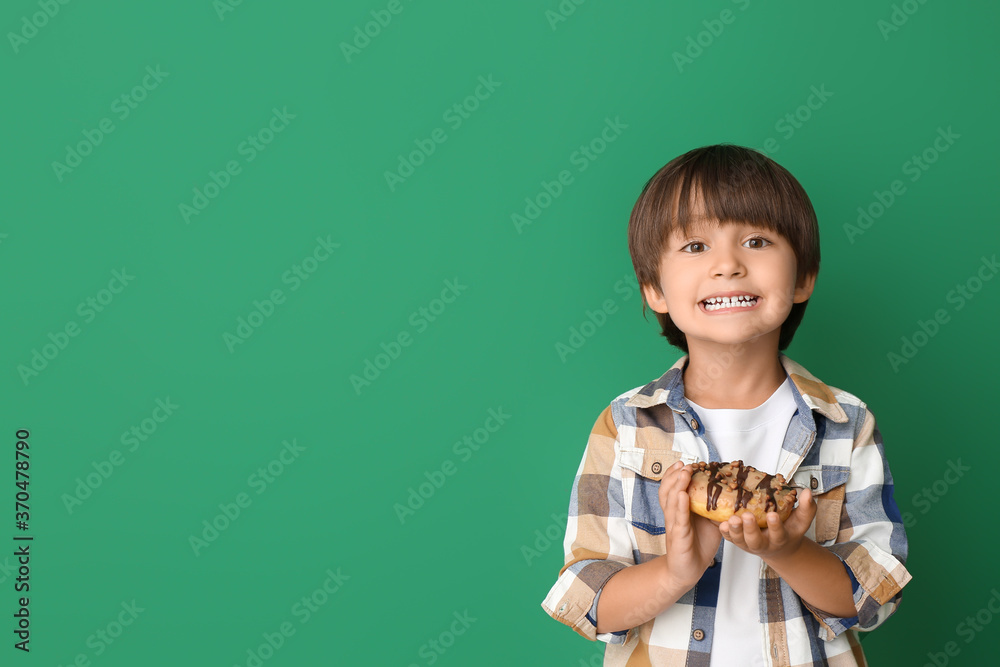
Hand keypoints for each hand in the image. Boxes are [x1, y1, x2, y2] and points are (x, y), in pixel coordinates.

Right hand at [658, 461, 721, 588]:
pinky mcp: (679, 538)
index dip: (674, 475)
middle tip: (685, 464)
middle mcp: (673, 516)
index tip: (682, 463)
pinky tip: (683, 496)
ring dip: (678, 486)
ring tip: (684, 473)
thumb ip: (713, 508)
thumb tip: (729, 493)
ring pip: (671, 502)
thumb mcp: (708, 522)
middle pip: (668, 491)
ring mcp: (674, 526)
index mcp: (678, 511)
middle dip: (675, 476)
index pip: (671, 488)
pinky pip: (679, 521)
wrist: (687, 571)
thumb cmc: (696, 545)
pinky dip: (680, 507)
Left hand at [719, 488, 816, 561]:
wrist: (779, 547)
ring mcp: (749, 544)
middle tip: (746, 516)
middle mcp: (764, 544)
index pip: (779, 534)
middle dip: (751, 529)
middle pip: (756, 541)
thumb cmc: (789, 529)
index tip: (773, 515)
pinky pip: (729, 538)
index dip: (776, 526)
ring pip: (740, 541)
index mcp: (780, 539)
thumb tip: (807, 492)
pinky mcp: (738, 540)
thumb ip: (806, 507)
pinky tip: (720, 522)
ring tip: (731, 519)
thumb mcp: (801, 520)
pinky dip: (724, 531)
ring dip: (735, 530)